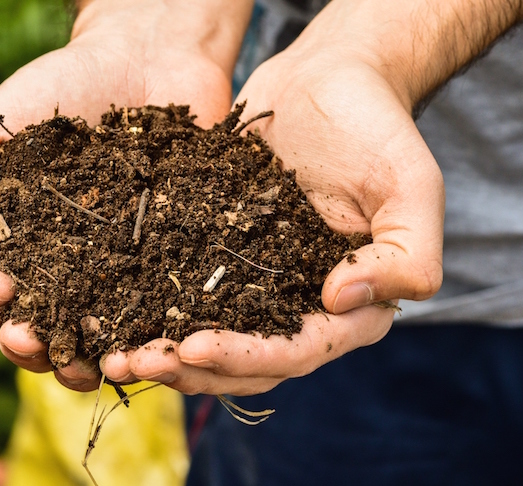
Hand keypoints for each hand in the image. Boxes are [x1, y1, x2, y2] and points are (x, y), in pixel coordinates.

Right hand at [0, 0, 251, 390]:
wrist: (147, 58)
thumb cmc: (60, 87)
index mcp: (14, 247)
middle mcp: (63, 271)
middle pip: (40, 333)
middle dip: (30, 347)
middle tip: (33, 339)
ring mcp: (119, 273)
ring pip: (97, 340)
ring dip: (87, 362)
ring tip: (92, 363)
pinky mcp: (171, 266)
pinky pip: (159, 313)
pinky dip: (150, 335)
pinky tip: (148, 342)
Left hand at [102, 26, 444, 395]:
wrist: (329, 80)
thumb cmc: (377, 128)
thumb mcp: (413, 187)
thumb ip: (404, 255)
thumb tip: (339, 300)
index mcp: (352, 306)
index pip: (298, 350)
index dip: (245, 357)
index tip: (191, 348)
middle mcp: (302, 307)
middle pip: (246, 361)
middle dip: (190, 368)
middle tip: (132, 361)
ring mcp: (259, 285)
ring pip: (208, 338)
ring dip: (162, 352)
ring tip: (110, 353)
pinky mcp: (222, 256)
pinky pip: (184, 293)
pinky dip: (150, 308)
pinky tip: (109, 312)